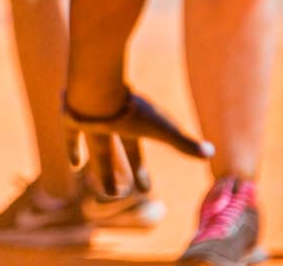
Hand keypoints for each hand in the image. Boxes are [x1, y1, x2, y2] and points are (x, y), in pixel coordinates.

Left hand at [63, 86, 212, 196]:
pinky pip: (71, 136)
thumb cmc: (131, 110)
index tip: (145, 191)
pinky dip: (73, 149)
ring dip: (99, 169)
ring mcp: (91, 120)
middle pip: (115, 152)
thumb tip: (212, 152)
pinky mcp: (70, 118)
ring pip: (96, 148)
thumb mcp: (162, 130)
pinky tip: (74, 166)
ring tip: (102, 190)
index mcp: (132, 125)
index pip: (136, 153)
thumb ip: (184, 143)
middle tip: (122, 194)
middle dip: (120, 173)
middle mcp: (111, 123)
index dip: (140, 172)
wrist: (98, 89)